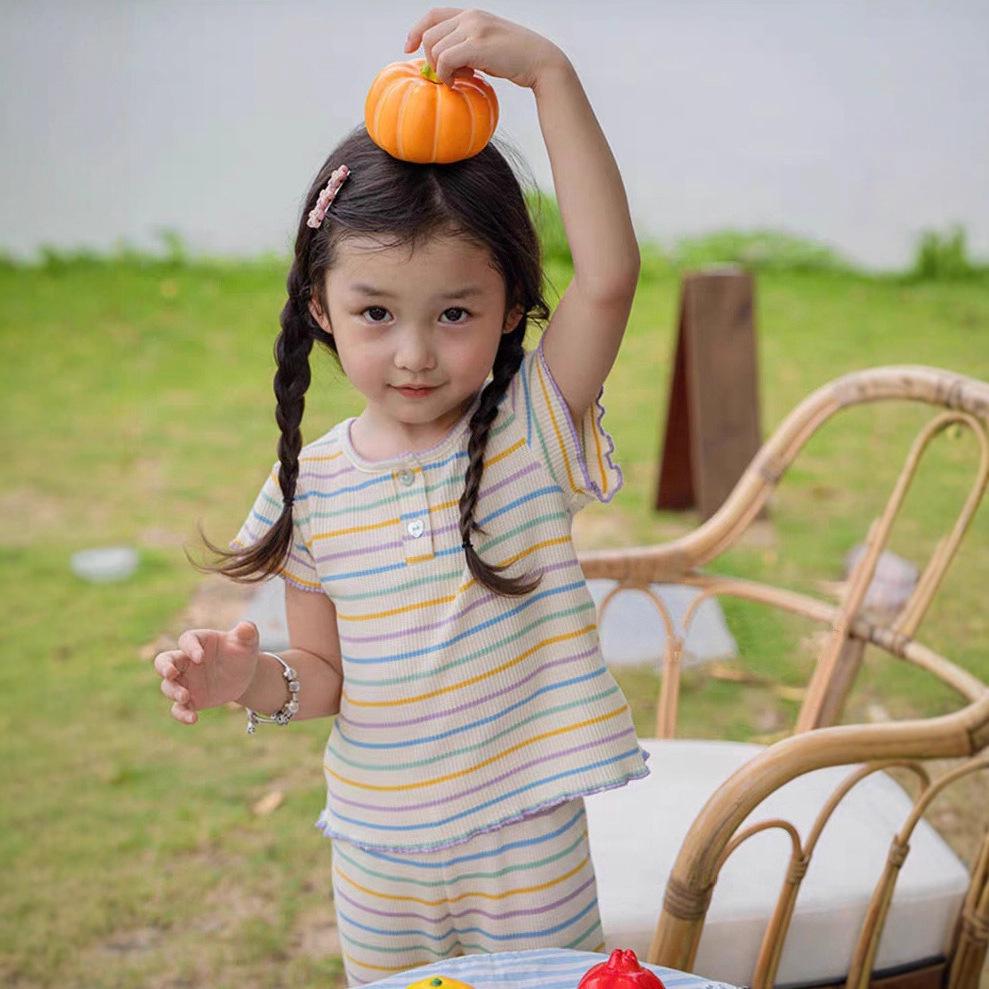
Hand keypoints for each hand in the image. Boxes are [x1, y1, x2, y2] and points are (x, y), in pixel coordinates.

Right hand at [152, 620, 260, 724]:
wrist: (244, 675)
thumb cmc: (242, 652)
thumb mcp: (248, 642)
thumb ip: (247, 632)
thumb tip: (246, 626)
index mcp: (198, 641)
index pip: (186, 640)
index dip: (190, 648)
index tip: (200, 657)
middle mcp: (186, 661)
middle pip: (164, 661)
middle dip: (164, 667)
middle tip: (171, 673)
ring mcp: (185, 681)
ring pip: (167, 686)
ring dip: (173, 692)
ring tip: (185, 697)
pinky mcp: (189, 699)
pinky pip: (178, 708)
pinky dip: (181, 714)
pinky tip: (193, 719)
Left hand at [403, 7, 566, 89]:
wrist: (540, 61)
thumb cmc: (515, 59)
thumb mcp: (487, 45)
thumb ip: (466, 46)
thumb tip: (445, 63)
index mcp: (471, 14)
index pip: (432, 15)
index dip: (416, 31)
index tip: (409, 49)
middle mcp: (470, 17)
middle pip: (429, 35)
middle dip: (432, 60)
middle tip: (449, 76)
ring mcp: (474, 28)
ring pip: (435, 48)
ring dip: (441, 70)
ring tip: (459, 79)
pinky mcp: (478, 45)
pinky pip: (445, 60)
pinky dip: (446, 75)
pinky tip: (460, 82)